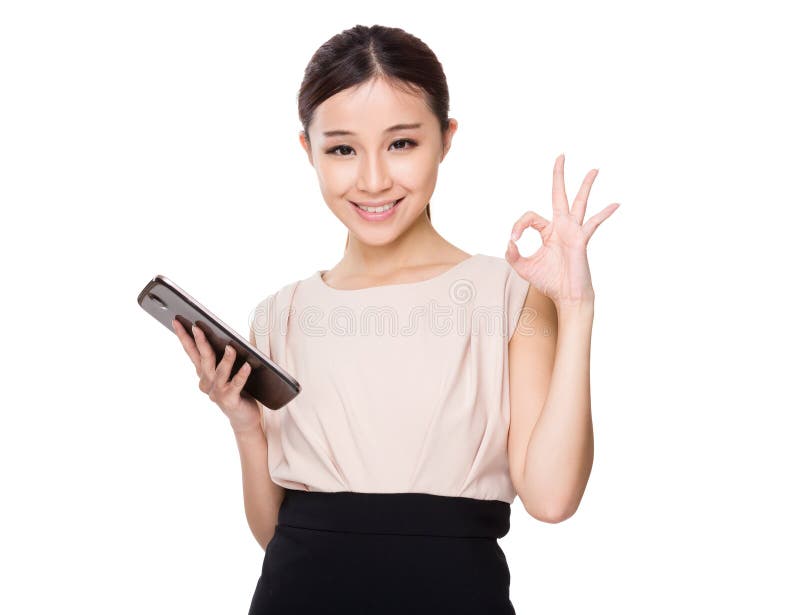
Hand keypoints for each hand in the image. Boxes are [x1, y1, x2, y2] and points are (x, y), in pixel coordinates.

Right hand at [172, 319, 260, 433]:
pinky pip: (236, 385)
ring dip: (226, 359)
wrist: (244, 418)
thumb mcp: (226, 372)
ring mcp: (216, 393)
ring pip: (220, 372)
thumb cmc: (236, 390)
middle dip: (199, 342)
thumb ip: (222, 358)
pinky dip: (241, 375)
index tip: (176, 321)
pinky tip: (247, 365)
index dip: (183, 336)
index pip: (191, 351)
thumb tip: (225, 338)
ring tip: (230, 347)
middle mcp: (206, 382)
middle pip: (203, 359)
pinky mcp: (229, 400)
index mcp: (203, 373)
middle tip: (196, 327)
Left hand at [505, 153, 619, 307]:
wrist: (566, 296)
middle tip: (561, 156)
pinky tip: (615, 204)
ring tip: (594, 169)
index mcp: (547, 231)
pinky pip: (594, 223)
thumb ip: (513, 254)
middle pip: (559, 195)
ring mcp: (573, 232)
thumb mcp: (523, 267)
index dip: (518, 225)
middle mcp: (561, 227)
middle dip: (558, 176)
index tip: (513, 239)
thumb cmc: (548, 281)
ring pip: (579, 203)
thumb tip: (509, 241)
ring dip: (585, 185)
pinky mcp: (581, 240)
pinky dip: (604, 214)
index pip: (530, 217)